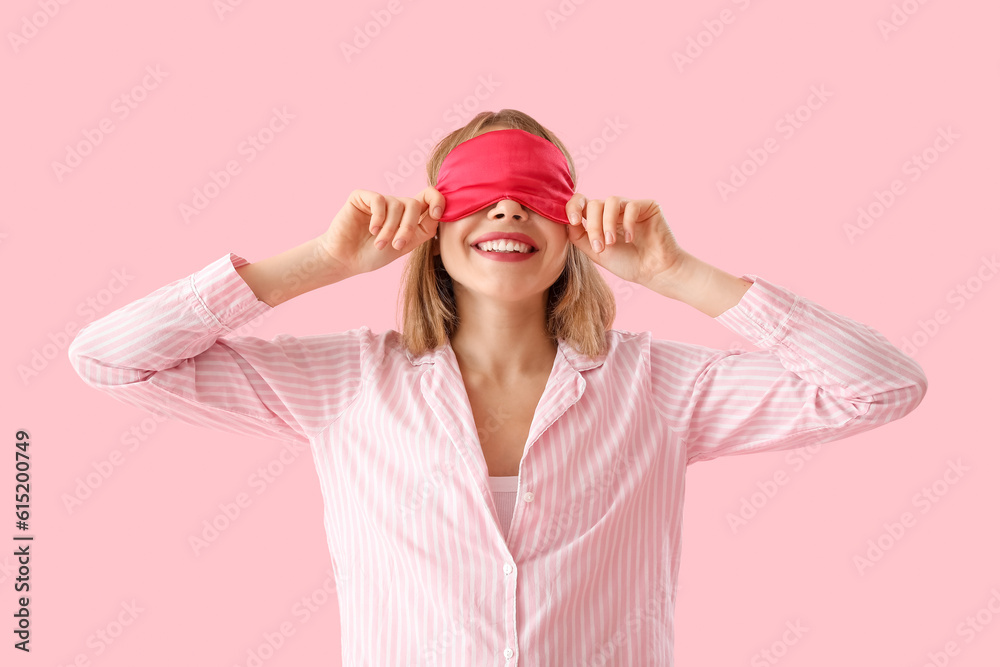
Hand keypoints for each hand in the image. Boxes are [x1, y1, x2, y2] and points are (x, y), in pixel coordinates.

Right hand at [316, 187, 445, 275]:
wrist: (346, 260)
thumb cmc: (374, 255)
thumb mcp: (406, 245)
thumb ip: (424, 230)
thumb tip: (439, 214)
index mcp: (407, 215)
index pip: (428, 197)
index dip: (437, 200)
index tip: (437, 214)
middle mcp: (394, 205)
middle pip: (413, 203)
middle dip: (408, 227)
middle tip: (396, 245)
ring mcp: (378, 200)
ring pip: (396, 205)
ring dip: (390, 229)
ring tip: (380, 244)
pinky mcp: (361, 197)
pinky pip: (378, 200)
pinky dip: (378, 218)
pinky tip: (372, 230)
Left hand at [564, 194, 688, 286]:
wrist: (653, 271)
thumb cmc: (626, 263)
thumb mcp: (595, 251)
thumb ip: (578, 235)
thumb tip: (566, 220)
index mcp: (599, 218)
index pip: (581, 202)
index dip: (573, 206)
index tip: (573, 221)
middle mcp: (614, 210)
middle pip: (594, 204)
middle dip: (593, 225)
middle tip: (599, 246)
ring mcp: (630, 206)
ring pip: (610, 201)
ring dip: (607, 223)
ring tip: (611, 243)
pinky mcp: (647, 206)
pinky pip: (630, 206)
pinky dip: (627, 223)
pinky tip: (630, 239)